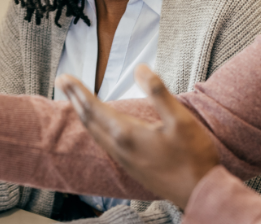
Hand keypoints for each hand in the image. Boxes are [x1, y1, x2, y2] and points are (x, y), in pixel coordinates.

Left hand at [56, 64, 219, 209]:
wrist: (199, 193)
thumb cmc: (193, 156)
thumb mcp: (180, 119)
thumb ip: (158, 92)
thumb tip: (140, 69)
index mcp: (127, 133)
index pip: (94, 107)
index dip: (78, 90)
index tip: (64, 76)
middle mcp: (119, 148)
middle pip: (88, 119)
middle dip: (74, 98)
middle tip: (61, 81)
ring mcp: (124, 160)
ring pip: (94, 133)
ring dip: (82, 113)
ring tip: (75, 99)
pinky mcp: (130, 167)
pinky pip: (103, 143)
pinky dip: (94, 128)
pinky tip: (99, 126)